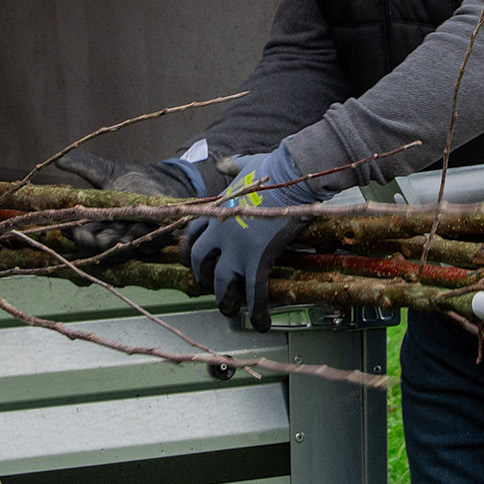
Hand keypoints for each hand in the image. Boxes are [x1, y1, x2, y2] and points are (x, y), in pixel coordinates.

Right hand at [56, 150, 211, 256]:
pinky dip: (146, 240)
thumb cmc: (137, 179)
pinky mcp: (159, 236)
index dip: (72, 233)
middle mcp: (117, 235)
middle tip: (85, 236)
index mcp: (102, 222)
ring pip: (124, 250)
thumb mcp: (109, 172)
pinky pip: (151, 244)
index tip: (64, 226)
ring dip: (117, 245)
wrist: (169, 179)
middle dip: (91, 244)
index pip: (82, 234)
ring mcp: (137, 238)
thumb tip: (59, 160)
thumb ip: (85, 166)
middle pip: (100, 248)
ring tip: (111, 236)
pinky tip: (141, 231)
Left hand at [183, 146, 313, 331]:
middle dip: (203, 278)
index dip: (191, 253)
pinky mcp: (258, 258)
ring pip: (221, 282)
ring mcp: (237, 246)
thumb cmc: (272, 167)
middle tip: (213, 288)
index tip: (197, 262)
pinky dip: (258, 310)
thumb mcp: (244, 164)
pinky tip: (262, 323)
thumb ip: (231, 166)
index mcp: (215, 210)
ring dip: (225, 300)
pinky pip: (254, 291)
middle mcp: (219, 230)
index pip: (191, 235)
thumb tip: (223, 161)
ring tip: (231, 311)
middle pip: (199, 262)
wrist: (292, 174)